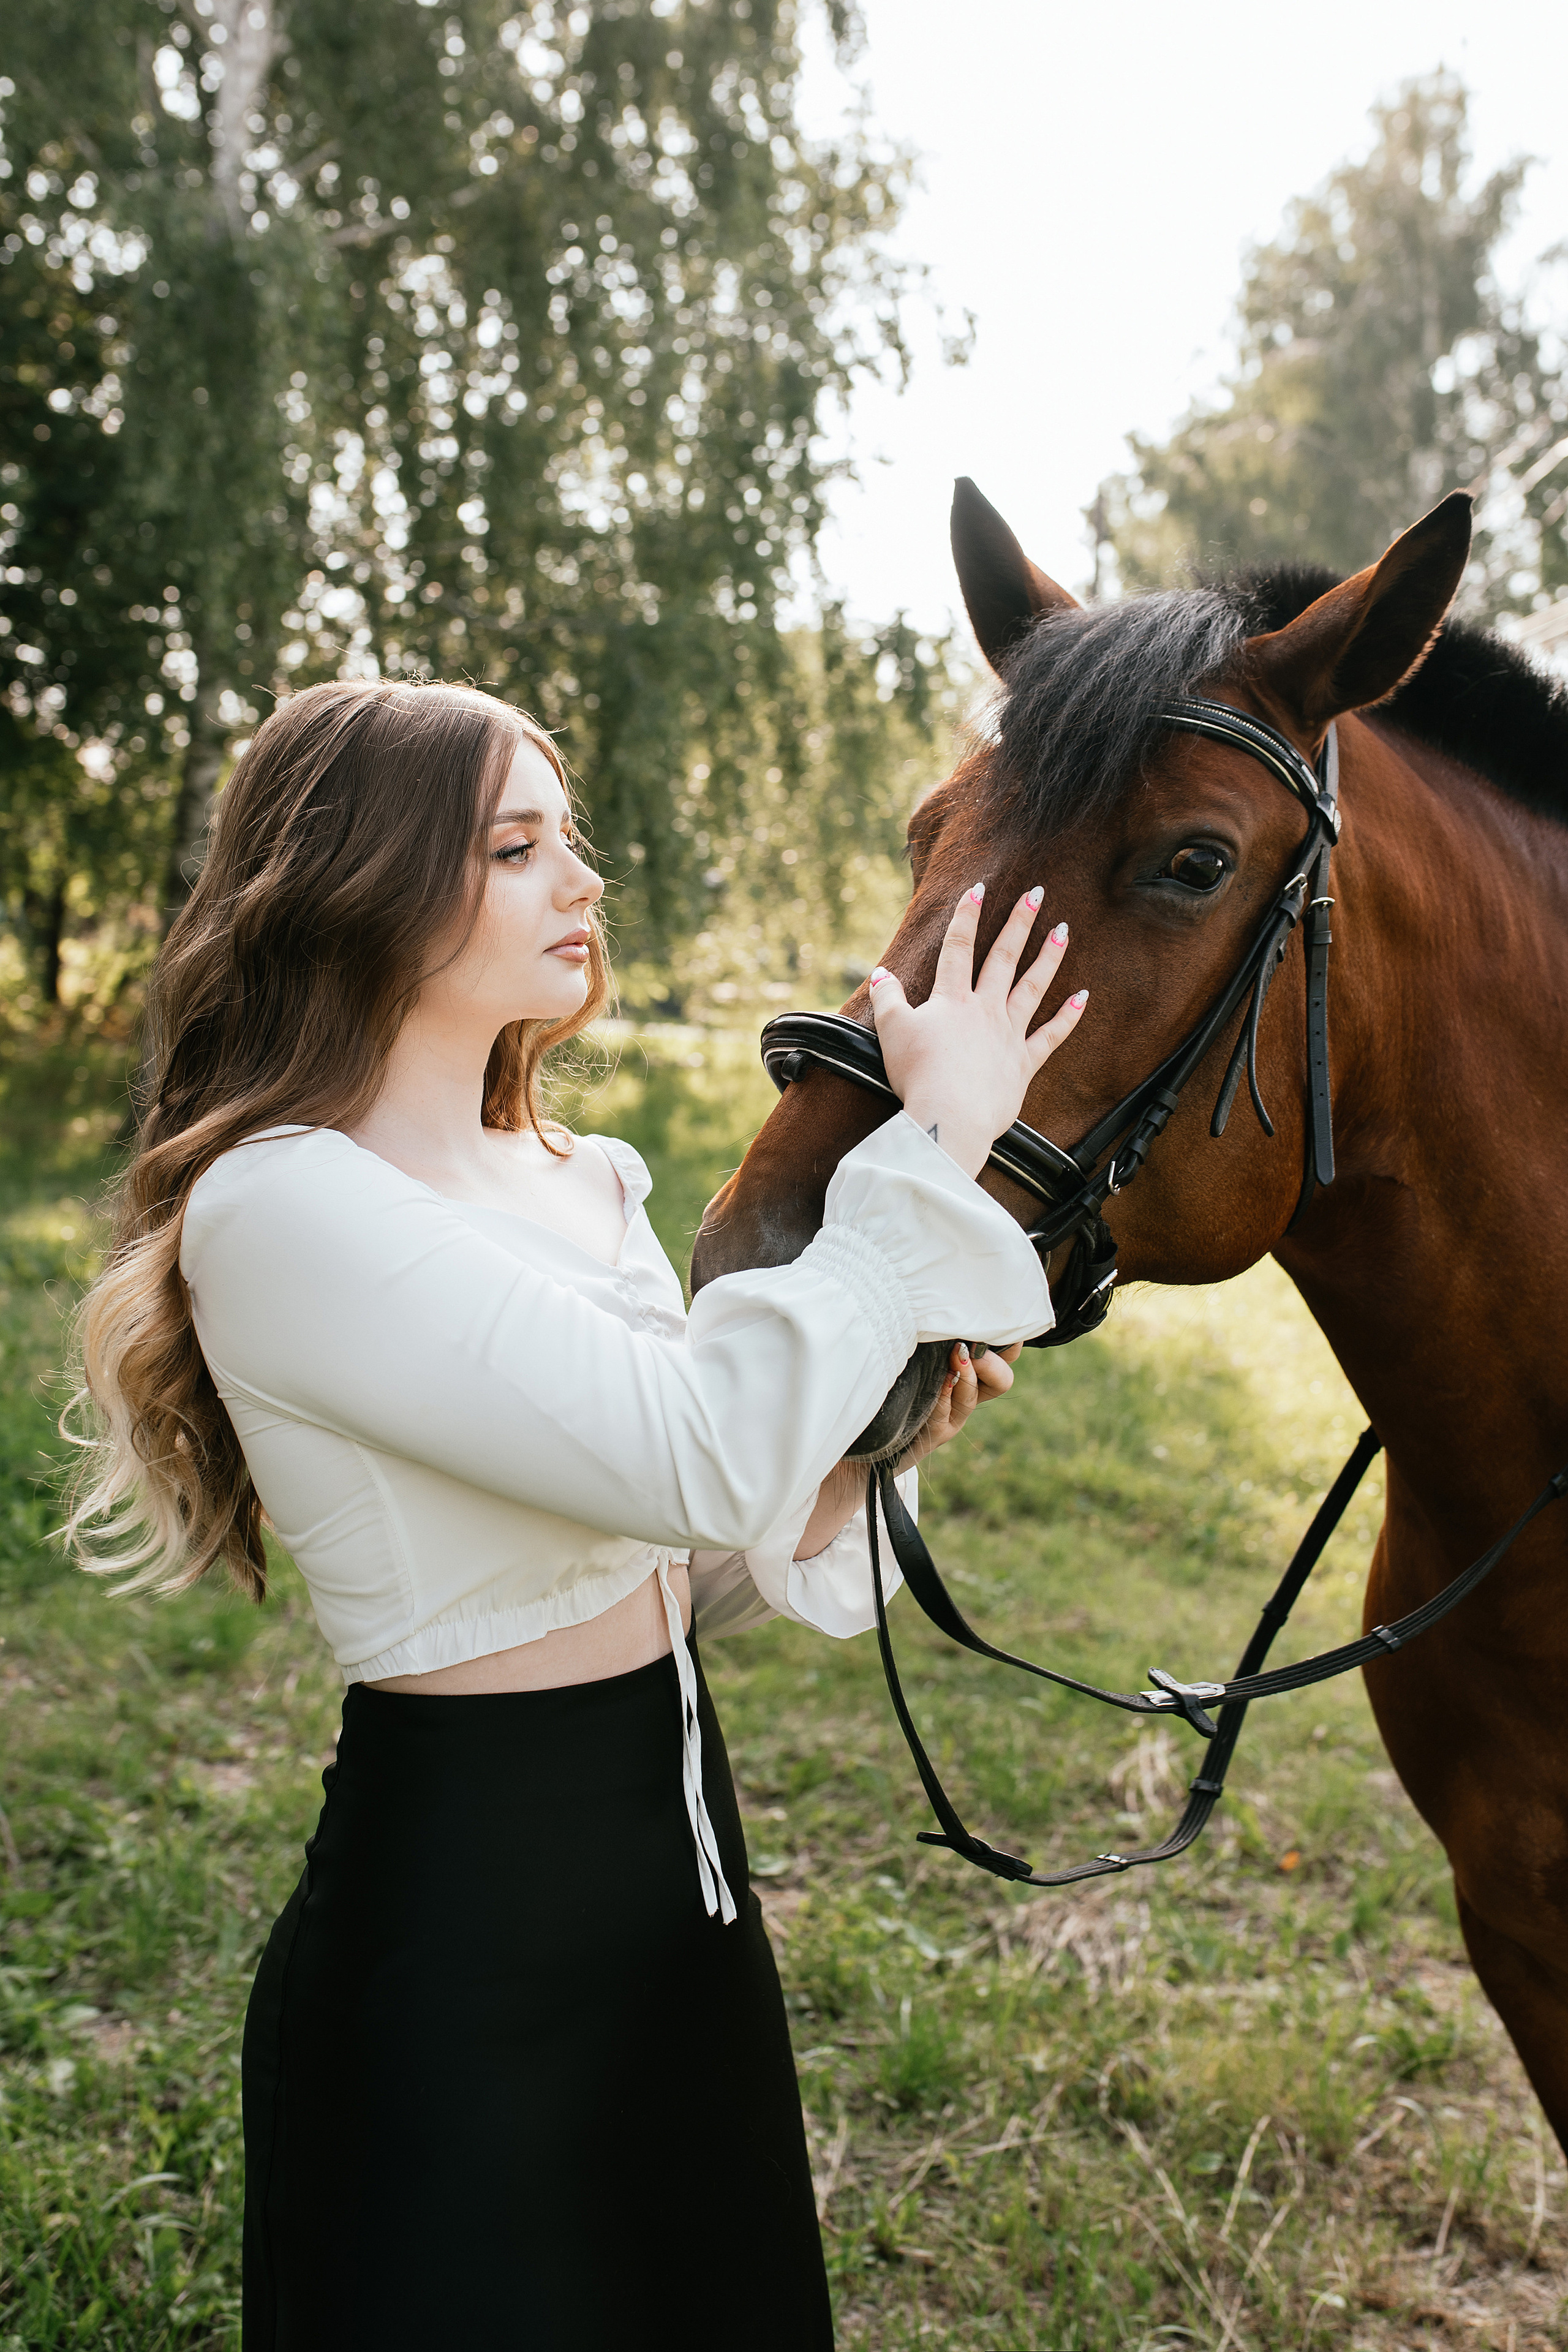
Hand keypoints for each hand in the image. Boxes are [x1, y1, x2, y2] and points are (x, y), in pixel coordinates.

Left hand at [791, 1341, 1021, 1560]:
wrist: (850, 1445)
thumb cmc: (871, 1389)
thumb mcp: (902, 1356)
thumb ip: (925, 1337)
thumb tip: (934, 1299)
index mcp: (960, 1373)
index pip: (1001, 1356)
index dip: (1007, 1342)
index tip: (999, 1324)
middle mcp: (960, 1397)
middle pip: (1002, 1380)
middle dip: (993, 1362)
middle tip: (972, 1349)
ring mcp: (948, 1418)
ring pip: (976, 1395)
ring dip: (968, 1374)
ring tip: (956, 1358)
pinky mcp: (932, 1435)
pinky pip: (947, 1414)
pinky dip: (945, 1395)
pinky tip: (939, 1381)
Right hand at [868, 884, 1086, 1175]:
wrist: (949, 1116)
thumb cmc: (918, 1074)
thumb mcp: (891, 1032)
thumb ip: (887, 999)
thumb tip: (881, 973)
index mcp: (951, 1000)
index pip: (958, 949)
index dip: (967, 916)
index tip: (979, 889)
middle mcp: (984, 1009)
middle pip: (1003, 958)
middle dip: (1019, 922)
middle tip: (1036, 893)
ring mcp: (1008, 1034)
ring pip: (1032, 987)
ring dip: (1048, 957)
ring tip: (1063, 931)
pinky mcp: (1023, 1064)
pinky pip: (1051, 1036)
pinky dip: (1068, 1017)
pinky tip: (1083, 997)